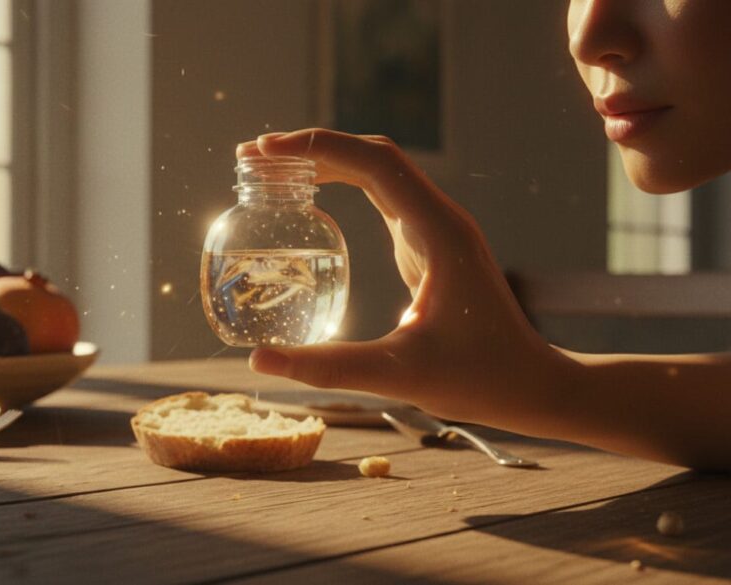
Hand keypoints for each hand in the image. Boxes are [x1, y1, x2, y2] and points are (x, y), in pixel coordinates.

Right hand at [238, 129, 562, 423]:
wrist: (533, 385)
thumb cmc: (480, 379)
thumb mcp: (400, 375)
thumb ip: (330, 368)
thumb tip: (258, 360)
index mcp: (438, 233)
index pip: (374, 163)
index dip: (318, 147)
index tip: (264, 153)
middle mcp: (438, 219)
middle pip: (371, 155)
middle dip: (312, 147)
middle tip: (253, 157)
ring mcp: (436, 228)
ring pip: (377, 170)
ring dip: (326, 160)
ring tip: (271, 169)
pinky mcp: (430, 244)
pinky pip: (382, 195)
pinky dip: (343, 183)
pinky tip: (311, 198)